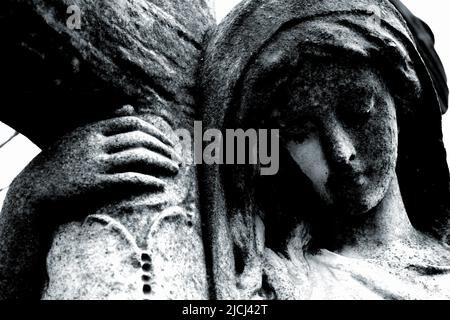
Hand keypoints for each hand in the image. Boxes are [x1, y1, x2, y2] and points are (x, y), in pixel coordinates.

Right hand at [11, 115, 180, 216]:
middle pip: (140, 138)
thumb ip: (106, 120)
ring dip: (161, 163)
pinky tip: (159, 186)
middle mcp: (96, 143)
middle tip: (177, 157)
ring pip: (138, 157)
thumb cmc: (59, 162)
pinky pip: (128, 179)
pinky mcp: (95, 184)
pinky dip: (147, 181)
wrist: (34, 189)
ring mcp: (96, 163)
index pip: (133, 123)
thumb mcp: (79, 134)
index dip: (156, 131)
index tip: (169, 142)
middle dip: (164, 147)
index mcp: (93, 129)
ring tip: (174, 170)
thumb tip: (130, 106)